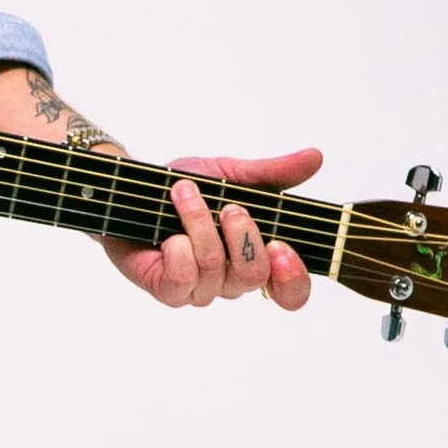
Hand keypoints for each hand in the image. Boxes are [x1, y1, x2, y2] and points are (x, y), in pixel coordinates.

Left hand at [107, 148, 323, 311]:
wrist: (133, 189)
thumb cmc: (186, 187)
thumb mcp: (233, 174)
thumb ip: (273, 173)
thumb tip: (314, 157)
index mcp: (257, 256)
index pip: (290, 290)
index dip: (293, 278)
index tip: (282, 246)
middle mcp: (232, 279)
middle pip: (254, 277)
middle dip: (242, 236)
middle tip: (228, 206)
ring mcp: (200, 289)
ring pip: (216, 272)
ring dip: (201, 226)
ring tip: (185, 194)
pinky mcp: (167, 290)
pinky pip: (182, 283)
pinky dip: (179, 252)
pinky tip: (171, 235)